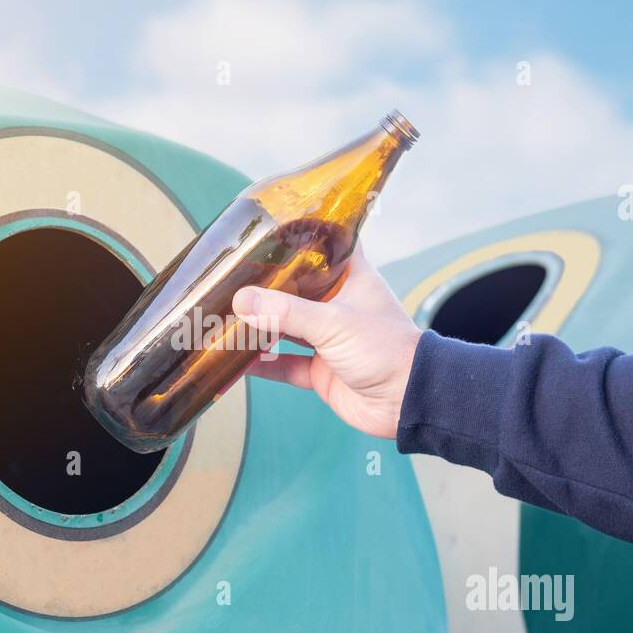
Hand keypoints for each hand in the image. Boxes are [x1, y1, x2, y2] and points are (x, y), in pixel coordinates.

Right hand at [232, 244, 423, 439]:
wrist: (406, 402)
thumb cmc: (385, 350)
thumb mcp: (333, 322)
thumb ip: (285, 311)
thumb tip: (241, 300)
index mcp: (351, 279)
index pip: (327, 247)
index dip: (301, 237)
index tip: (268, 230)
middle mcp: (338, 306)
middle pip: (296, 290)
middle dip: (266, 288)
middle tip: (231, 279)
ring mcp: (329, 340)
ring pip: (286, 328)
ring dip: (260, 327)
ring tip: (226, 318)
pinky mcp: (321, 371)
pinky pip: (286, 364)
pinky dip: (264, 364)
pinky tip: (239, 361)